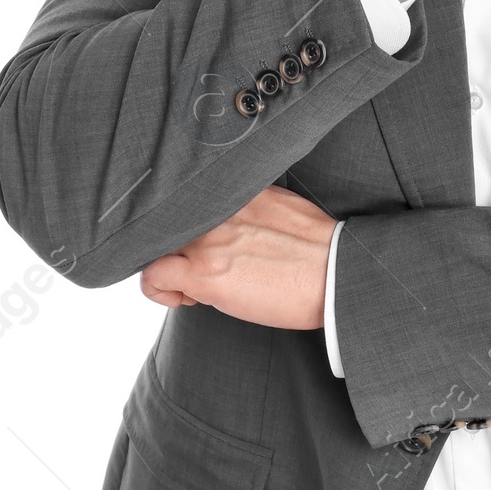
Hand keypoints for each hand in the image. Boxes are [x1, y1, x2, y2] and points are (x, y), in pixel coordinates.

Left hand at [139, 186, 336, 330]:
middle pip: (165, 221)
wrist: (337, 273)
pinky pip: (152, 275)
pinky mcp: (205, 273)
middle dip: (176, 248)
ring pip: (153, 246)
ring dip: (166, 269)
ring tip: (192, 288)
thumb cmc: (321, 252)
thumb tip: (237, 225)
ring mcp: (209, 239)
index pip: (185, 199)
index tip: (204, 247)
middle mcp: (216, 208)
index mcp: (236, 190)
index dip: (187, 227)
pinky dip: (157, 289)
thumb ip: (250, 208)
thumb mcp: (283, 209)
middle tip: (197, 270)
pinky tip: (183, 299)